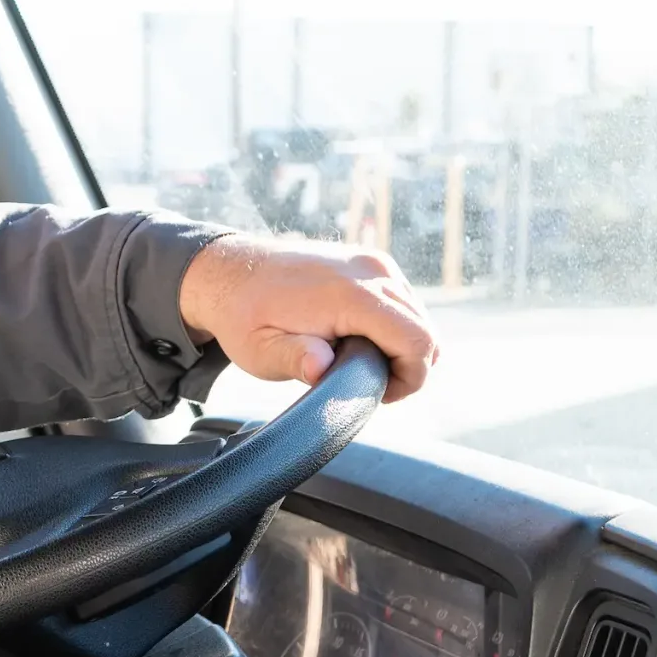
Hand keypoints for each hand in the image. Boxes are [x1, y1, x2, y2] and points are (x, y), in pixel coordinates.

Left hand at [176, 234, 439, 404]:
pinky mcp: (371, 262)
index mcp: (349, 293)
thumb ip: (294, 359)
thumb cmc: (243, 316)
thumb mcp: (260, 350)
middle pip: (426, 332)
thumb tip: (322, 367)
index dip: (410, 379)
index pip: (417, 341)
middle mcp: (371, 270)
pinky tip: (359, 341)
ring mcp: (374, 262)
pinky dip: (394, 328)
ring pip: (419, 318)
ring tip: (358, 363)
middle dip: (408, 368)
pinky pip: (404, 303)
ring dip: (401, 348)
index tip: (378, 395)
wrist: (230, 271)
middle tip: (366, 385)